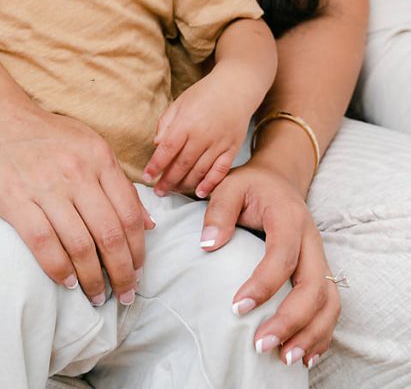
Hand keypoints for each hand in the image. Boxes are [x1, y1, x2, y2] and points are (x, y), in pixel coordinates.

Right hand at [0, 106, 154, 303]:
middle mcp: (77, 172)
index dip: (138, 248)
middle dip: (122, 272)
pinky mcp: (17, 201)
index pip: (129, 212)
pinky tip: (68, 282)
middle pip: (110, 234)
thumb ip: (119, 183)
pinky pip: (45, 245)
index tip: (138, 270)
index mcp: (99, 157)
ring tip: (98, 295)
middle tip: (125, 293)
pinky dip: (60, 270)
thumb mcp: (91, 146)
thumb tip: (148, 224)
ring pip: (80, 245)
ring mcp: (46, 187)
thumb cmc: (48, 136)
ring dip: (93, 278)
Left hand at [143, 73, 251, 196]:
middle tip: (159, 191)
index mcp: (186, 122)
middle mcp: (202, 135)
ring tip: (174, 191)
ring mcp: (219, 143)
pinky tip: (200, 192)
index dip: (156, 165)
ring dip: (185, 184)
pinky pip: (220, 171)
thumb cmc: (204, 93)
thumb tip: (157, 145)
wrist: (236, 87)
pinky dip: (210, 184)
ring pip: (199, 171)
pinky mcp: (232, 149)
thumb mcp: (179, 102)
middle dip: (168, 181)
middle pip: (182, 165)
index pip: (167, 150)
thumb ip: (166, 123)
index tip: (147, 177)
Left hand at [198, 160, 339, 368]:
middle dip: (291, 321)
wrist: (279, 179)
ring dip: (311, 333)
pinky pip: (330, 305)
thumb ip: (218, 212)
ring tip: (285, 358)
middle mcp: (311, 240)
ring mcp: (320, 257)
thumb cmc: (251, 185)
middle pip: (314, 286)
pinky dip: (321, 332)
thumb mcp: (229, 186)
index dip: (263, 285)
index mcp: (289, 218)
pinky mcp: (321, 271)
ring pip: (329, 301)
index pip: (282, 256)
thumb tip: (207, 245)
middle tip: (261, 345)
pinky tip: (304, 353)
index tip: (236, 307)